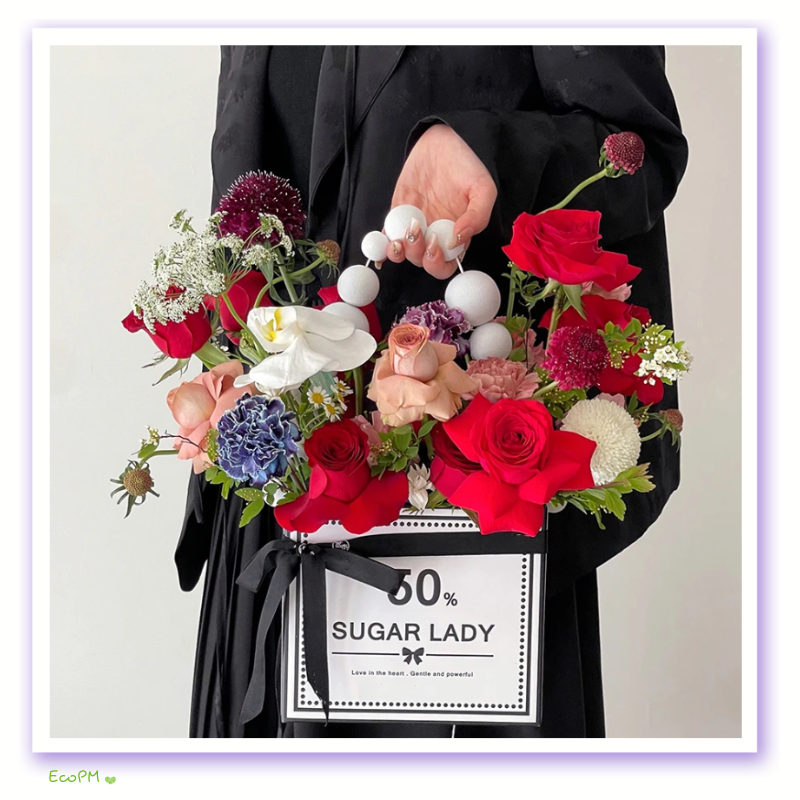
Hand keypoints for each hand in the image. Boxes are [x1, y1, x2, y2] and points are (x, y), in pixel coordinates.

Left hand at [382, 124, 496, 278]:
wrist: (442, 141)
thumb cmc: (466, 165)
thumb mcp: (483, 188)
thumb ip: (477, 216)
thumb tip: (458, 239)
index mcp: (455, 236)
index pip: (446, 265)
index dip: (439, 263)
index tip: (438, 245)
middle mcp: (434, 236)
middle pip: (422, 262)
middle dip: (417, 254)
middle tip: (418, 232)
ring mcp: (414, 227)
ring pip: (403, 252)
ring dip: (398, 252)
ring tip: (400, 235)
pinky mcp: (397, 215)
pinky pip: (386, 235)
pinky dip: (380, 245)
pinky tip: (381, 244)